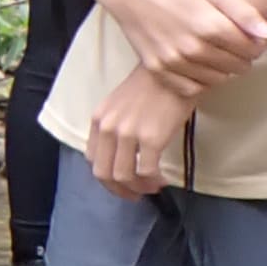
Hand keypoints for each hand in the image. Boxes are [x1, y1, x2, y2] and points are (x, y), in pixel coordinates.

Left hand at [83, 65, 198, 197]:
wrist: (174, 70)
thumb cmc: (152, 86)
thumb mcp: (120, 105)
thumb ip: (114, 127)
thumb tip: (121, 155)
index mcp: (98, 119)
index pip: (92, 159)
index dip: (106, 177)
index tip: (121, 183)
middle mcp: (108, 128)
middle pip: (104, 172)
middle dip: (119, 190)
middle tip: (136, 194)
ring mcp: (128, 134)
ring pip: (124, 176)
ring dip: (138, 188)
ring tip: (153, 187)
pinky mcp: (151, 138)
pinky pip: (146, 172)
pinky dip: (152, 181)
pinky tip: (162, 180)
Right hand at [94, 0, 266, 93]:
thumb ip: (244, 11)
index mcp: (210, 26)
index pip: (252, 49)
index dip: (256, 45)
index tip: (249, 37)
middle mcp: (192, 48)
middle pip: (237, 67)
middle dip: (242, 58)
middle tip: (232, 45)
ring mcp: (173, 61)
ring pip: (217, 80)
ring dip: (223, 71)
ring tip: (216, 54)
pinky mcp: (157, 69)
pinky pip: (191, 89)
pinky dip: (200, 82)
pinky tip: (199, 67)